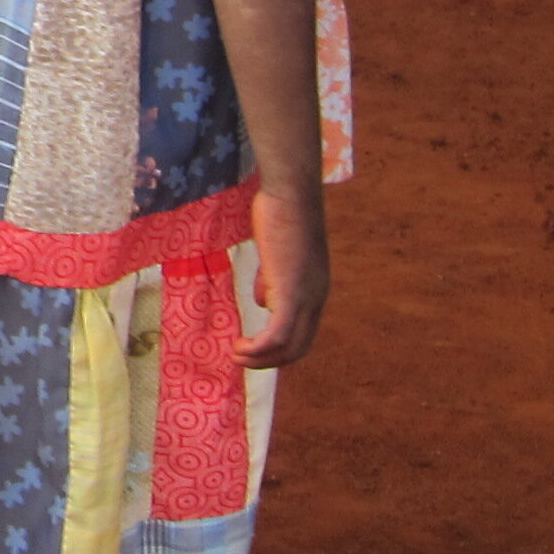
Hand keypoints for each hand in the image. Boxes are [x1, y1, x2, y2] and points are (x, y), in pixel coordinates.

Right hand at [235, 184, 328, 367]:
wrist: (291, 194)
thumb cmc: (281, 213)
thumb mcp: (276, 254)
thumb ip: (271, 279)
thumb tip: (261, 301)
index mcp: (315, 289)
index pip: (303, 332)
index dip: (278, 346)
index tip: (252, 345)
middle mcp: (317, 298)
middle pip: (299, 348)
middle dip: (269, 360)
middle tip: (242, 358)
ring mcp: (306, 297)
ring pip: (289, 347)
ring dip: (261, 358)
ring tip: (237, 355)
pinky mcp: (291, 293)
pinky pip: (276, 336)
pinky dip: (258, 349)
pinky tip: (239, 345)